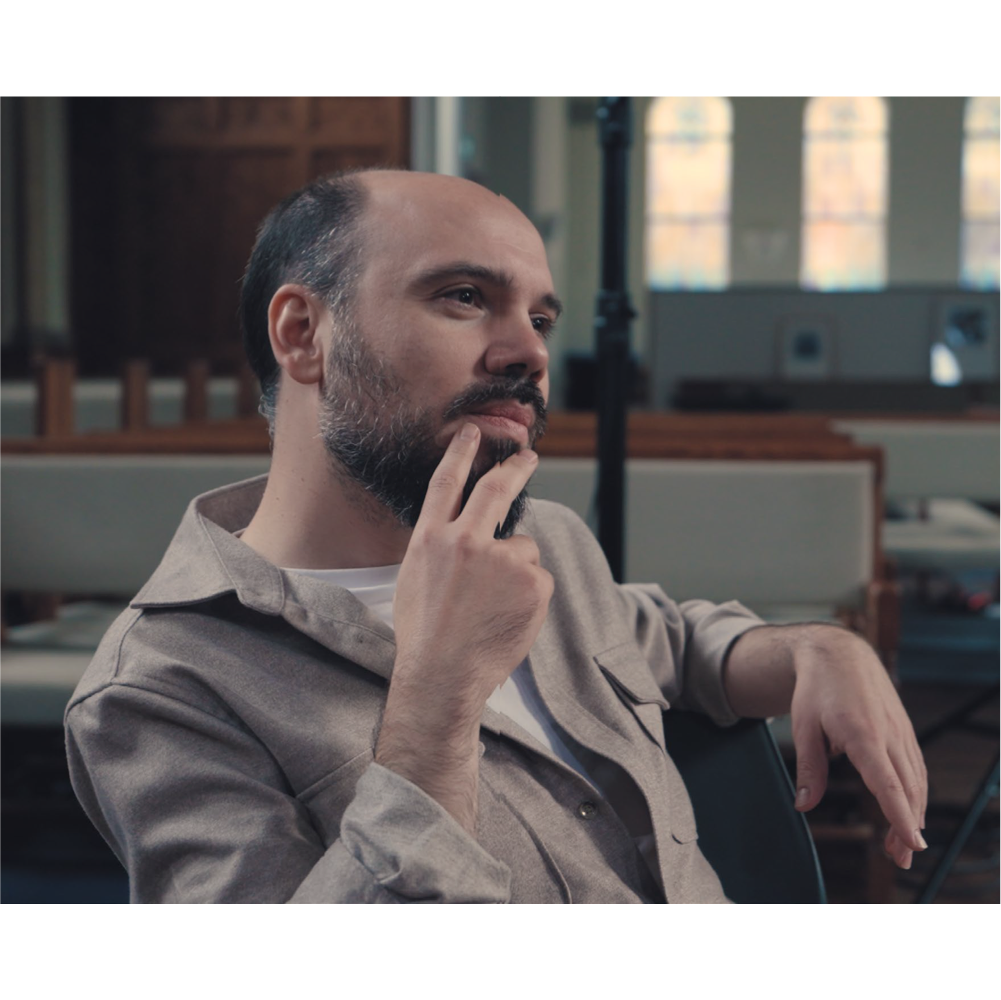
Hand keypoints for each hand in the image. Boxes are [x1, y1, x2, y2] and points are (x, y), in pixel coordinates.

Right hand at [392, 422, 552, 708]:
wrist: (442, 675)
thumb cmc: (426, 634)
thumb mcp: (415, 578)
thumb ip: (442, 547)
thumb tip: (471, 531)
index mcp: (430, 539)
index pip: (446, 482)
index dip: (461, 452)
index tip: (473, 432)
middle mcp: (464, 540)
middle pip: (496, 489)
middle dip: (515, 468)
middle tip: (528, 456)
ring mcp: (501, 560)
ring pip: (524, 548)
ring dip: (517, 569)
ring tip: (495, 605)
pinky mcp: (532, 582)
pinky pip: (538, 577)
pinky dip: (530, 595)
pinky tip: (510, 616)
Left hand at [789, 633, 928, 869]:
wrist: (838, 653)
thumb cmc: (816, 689)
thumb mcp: (803, 726)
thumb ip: (809, 768)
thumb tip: (804, 806)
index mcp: (862, 734)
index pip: (887, 783)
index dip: (900, 816)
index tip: (912, 843)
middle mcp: (888, 734)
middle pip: (907, 789)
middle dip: (907, 826)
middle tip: (900, 859)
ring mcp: (899, 731)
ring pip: (915, 780)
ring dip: (913, 813)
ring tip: (902, 845)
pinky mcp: (903, 730)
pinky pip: (915, 766)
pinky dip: (915, 792)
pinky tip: (909, 811)